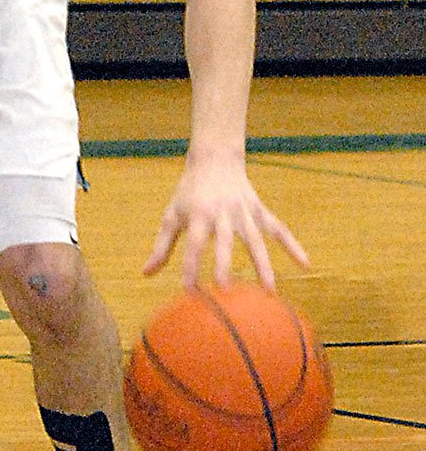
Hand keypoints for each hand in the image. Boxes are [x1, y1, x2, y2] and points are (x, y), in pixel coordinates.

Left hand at [143, 156, 308, 289]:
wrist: (215, 159)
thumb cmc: (189, 192)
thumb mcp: (172, 214)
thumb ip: (162, 246)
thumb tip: (146, 274)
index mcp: (198, 215)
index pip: (192, 245)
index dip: (190, 266)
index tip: (189, 291)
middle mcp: (222, 214)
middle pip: (224, 242)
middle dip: (225, 265)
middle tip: (226, 290)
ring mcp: (244, 211)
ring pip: (256, 239)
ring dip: (263, 264)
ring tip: (270, 291)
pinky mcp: (259, 210)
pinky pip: (278, 228)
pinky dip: (292, 244)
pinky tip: (305, 264)